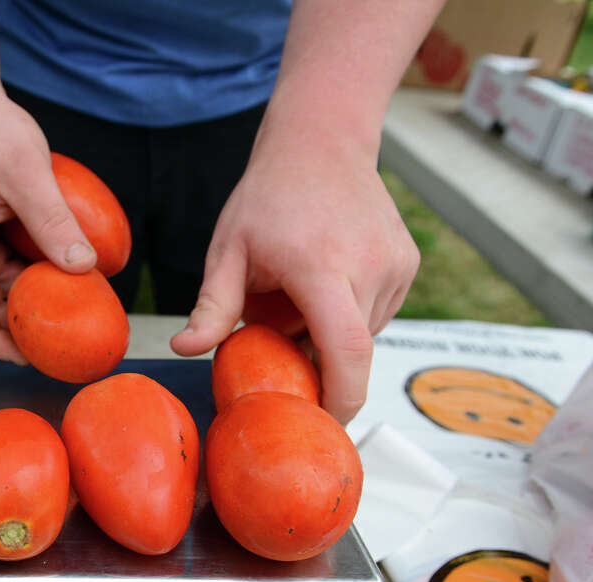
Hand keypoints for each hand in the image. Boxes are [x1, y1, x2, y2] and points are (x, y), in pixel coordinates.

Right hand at [0, 89, 96, 362]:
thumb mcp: (25, 171)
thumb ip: (52, 218)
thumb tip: (82, 266)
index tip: (24, 354)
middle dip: (11, 327)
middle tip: (55, 342)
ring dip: (23, 300)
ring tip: (64, 311)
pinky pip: (3, 265)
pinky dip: (29, 274)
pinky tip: (60, 273)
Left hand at [170, 120, 419, 423]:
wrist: (321, 142)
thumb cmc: (267, 197)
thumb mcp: (228, 250)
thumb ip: (212, 306)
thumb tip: (184, 349)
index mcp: (322, 266)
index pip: (345, 350)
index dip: (341, 399)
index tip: (324, 428)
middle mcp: (370, 266)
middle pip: (352, 351)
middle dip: (320, 369)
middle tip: (282, 355)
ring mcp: (396, 265)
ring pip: (364, 335)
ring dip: (330, 337)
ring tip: (296, 298)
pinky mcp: (407, 264)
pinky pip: (376, 314)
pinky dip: (347, 316)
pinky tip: (321, 284)